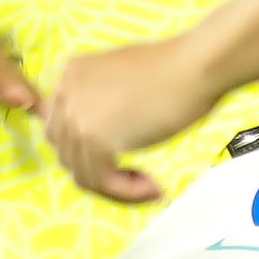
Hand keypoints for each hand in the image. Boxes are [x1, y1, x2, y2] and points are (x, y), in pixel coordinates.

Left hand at [36, 34, 222, 204]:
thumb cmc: (176, 71)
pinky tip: (152, 187)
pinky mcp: (94, 138)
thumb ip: (102, 104)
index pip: (62, 131)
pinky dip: (127, 192)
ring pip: (84, 173)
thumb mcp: (124, 80)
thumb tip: (102, 141)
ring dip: (117, 187)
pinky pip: (103, 180)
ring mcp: (76, 115)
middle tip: (135, 181)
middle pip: (69, 155)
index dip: (89, 155)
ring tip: (149, 186)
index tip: (119, 166)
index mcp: (71, 75)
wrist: (195, 66)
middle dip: (101, 174)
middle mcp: (65, 93)